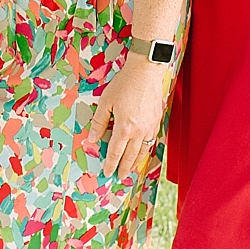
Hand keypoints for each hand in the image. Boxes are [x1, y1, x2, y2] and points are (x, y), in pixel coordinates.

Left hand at [87, 53, 176, 177]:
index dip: (111, 164)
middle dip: (124, 167)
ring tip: (131, 168)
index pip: (116, 152)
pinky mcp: (157, 121)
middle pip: (131, 156)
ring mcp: (150, 127)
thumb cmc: (124, 84)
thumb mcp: (105, 102)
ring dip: (136, 162)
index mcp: (125, 128)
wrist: (145, 72)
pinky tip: (142, 151)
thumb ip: (99, 122)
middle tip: (119, 176)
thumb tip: (92, 138)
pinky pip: (151, 141)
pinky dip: (146, 150)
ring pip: (143, 151)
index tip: (107, 172)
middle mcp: (139, 131)